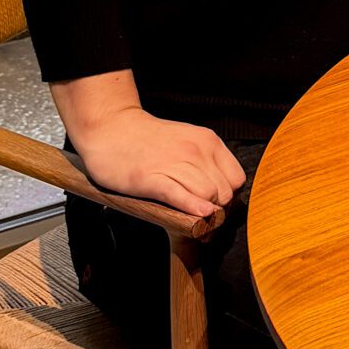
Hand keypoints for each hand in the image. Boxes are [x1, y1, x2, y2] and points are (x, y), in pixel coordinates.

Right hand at [71, 106, 244, 218]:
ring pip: (208, 196)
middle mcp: (195, 151)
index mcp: (207, 141)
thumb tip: (221, 195)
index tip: (217, 206)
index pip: (237, 179)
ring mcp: (174, 163)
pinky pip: (180, 196)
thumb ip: (206, 162)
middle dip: (217, 211)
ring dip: (204, 214)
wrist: (111, 128)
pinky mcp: (151, 178)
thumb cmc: (148, 140)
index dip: (229, 197)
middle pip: (224, 193)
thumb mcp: (187, 141)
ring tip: (195, 221)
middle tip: (205, 220)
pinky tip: (196, 217)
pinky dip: (192, 208)